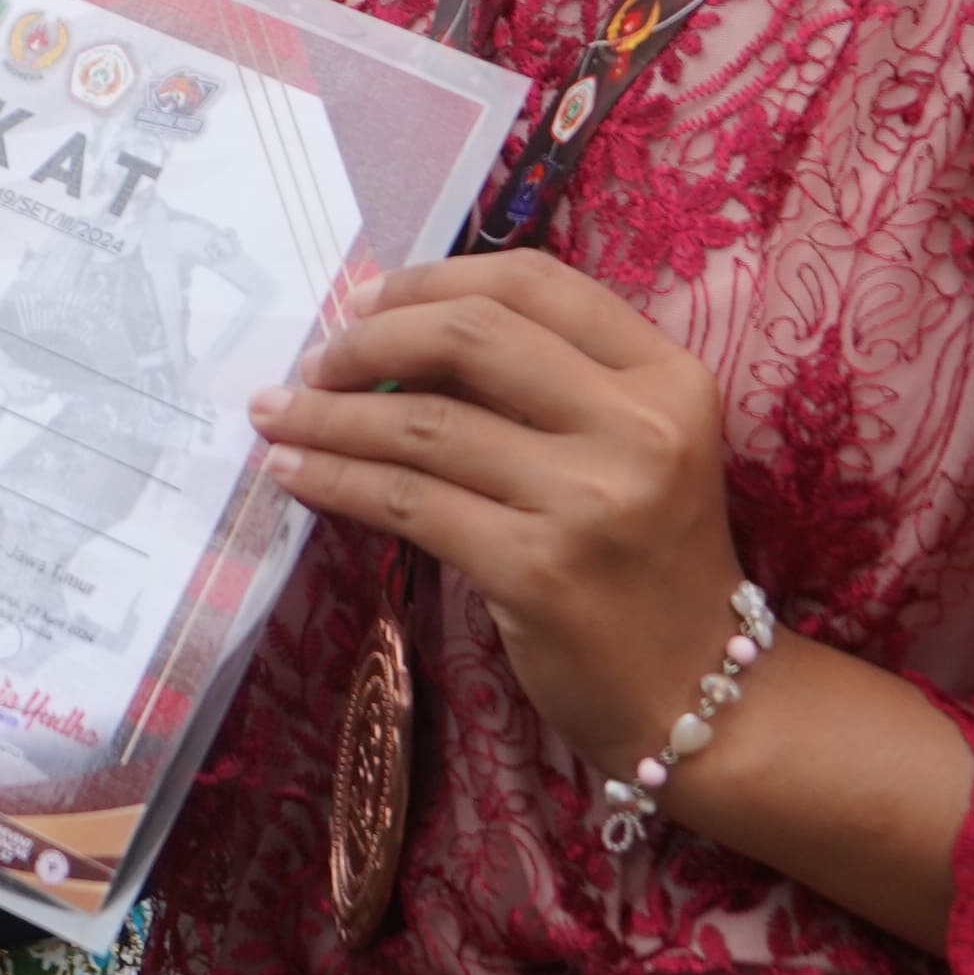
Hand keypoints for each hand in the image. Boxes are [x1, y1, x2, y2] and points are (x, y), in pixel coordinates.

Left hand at [253, 250, 740, 781]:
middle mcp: (639, 427)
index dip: (433, 279)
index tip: (365, 298)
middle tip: (315, 359)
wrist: (699, 695)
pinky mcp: (536, 571)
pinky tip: (293, 473)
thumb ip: (543, 386)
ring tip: (274, 412)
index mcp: (668, 377)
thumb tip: (390, 336)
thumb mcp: (629, 448)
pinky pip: (407, 503)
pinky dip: (335, 479)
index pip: (534, 284)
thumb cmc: (646, 561)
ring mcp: (590, 500)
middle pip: (472, 335)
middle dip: (370, 337)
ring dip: (329, 414)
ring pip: (424, 424)